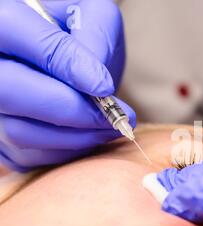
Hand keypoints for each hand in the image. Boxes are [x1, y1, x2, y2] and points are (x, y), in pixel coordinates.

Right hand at [0, 0, 134, 170]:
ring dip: (74, 137)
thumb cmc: (76, 28)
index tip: (105, 87)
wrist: (59, 48)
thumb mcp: (91, 13)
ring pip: (19, 131)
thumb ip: (96, 36)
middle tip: (114, 118)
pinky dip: (64, 152)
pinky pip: (26, 156)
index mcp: (2, 20)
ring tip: (108, 127)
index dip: (67, 67)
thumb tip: (98, 85)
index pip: (23, 40)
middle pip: (12, 92)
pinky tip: (88, 136)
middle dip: (73, 112)